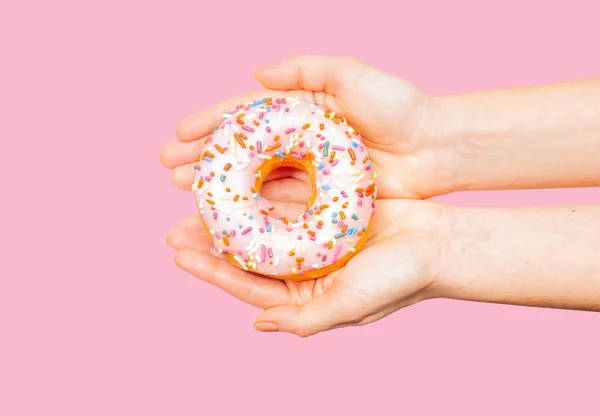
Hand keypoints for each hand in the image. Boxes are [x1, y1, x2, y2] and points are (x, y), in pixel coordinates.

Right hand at [160, 54, 457, 198]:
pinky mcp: (323, 199)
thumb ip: (306, 69)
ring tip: (187, 195)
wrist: (436, 147)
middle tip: (169, 170)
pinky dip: (253, 210)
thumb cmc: (398, 106)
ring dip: (221, 188)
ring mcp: (310, 172)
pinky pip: (281, 205)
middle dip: (204, 158)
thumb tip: (256, 74)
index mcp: (301, 110)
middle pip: (242, 151)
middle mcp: (299, 142)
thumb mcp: (352, 75)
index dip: (211, 123)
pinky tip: (228, 217)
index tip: (179, 134)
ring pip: (255, 180)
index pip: (245, 116)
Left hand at [166, 198, 447, 336]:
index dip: (212, 270)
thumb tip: (259, 326)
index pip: (249, 284)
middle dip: (212, 239)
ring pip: (264, 222)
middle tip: (176, 224)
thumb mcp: (351, 305)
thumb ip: (305, 320)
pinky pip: (290, 197)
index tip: (179, 252)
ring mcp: (315, 238)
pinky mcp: (327, 210)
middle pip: (249, 253)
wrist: (441, 244)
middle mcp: (305, 268)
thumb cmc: (399, 279)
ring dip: (234, 210)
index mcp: (306, 294)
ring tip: (200, 195)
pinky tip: (243, 175)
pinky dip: (266, 188)